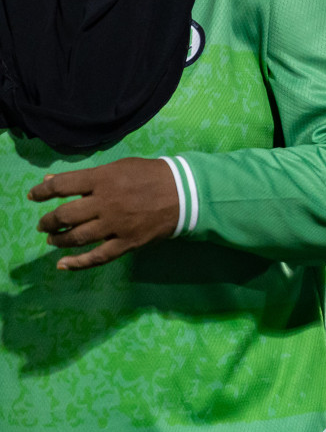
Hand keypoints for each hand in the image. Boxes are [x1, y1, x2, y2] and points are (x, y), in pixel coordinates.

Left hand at [28, 158, 179, 270]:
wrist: (185, 193)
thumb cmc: (151, 175)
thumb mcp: (119, 167)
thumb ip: (87, 176)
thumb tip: (51, 181)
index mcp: (104, 179)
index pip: (62, 185)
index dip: (43, 191)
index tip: (34, 196)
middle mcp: (105, 202)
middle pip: (65, 215)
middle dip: (49, 221)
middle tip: (44, 224)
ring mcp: (116, 224)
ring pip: (76, 237)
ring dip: (59, 240)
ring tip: (53, 239)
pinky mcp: (126, 242)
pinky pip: (97, 257)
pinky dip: (78, 263)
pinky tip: (64, 265)